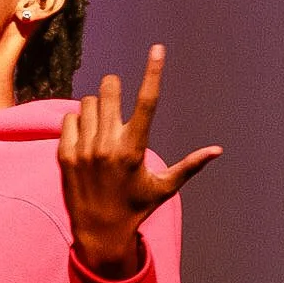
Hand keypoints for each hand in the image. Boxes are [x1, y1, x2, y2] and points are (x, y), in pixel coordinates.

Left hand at [59, 46, 222, 276]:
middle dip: (114, 89)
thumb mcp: (164, 187)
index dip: (154, 71)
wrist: (99, 234)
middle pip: (109, 91)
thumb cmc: (135, 208)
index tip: (158, 48)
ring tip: (101, 127)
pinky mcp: (65, 156)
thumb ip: (190, 165)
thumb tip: (218, 150)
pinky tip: (85, 138)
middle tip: (115, 99)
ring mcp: (84, 150)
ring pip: (88, 103)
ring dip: (96, 107)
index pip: (148, 101)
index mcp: (134, 149)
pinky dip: (77, 121)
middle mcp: (108, 146)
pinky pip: (69, 118)